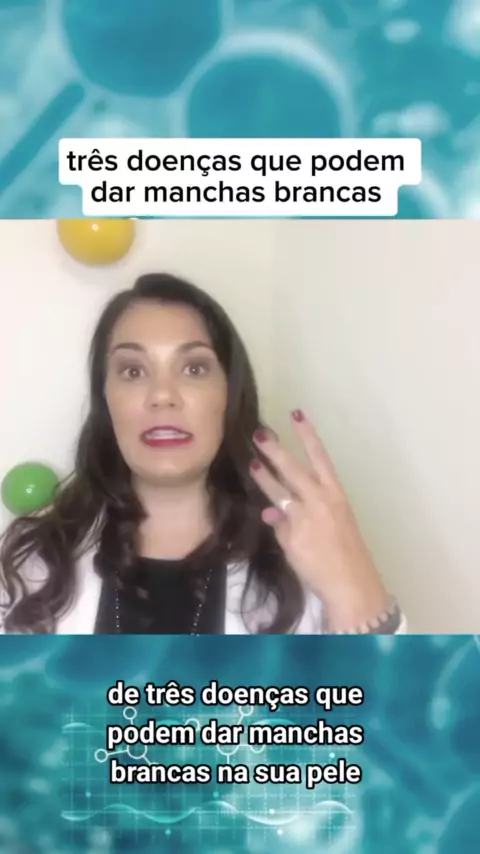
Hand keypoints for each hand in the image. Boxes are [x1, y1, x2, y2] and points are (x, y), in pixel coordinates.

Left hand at [250, 410, 389, 631]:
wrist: (350, 583)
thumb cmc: (345, 554)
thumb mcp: (331, 525)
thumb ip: (302, 513)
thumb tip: (271, 510)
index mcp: (336, 494)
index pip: (320, 457)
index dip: (308, 435)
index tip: (297, 414)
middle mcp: (321, 501)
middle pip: (294, 469)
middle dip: (275, 450)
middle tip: (260, 434)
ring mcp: (305, 517)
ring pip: (279, 492)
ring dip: (264, 476)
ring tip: (252, 462)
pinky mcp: (291, 536)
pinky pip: (277, 525)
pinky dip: (273, 523)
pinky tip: (268, 519)